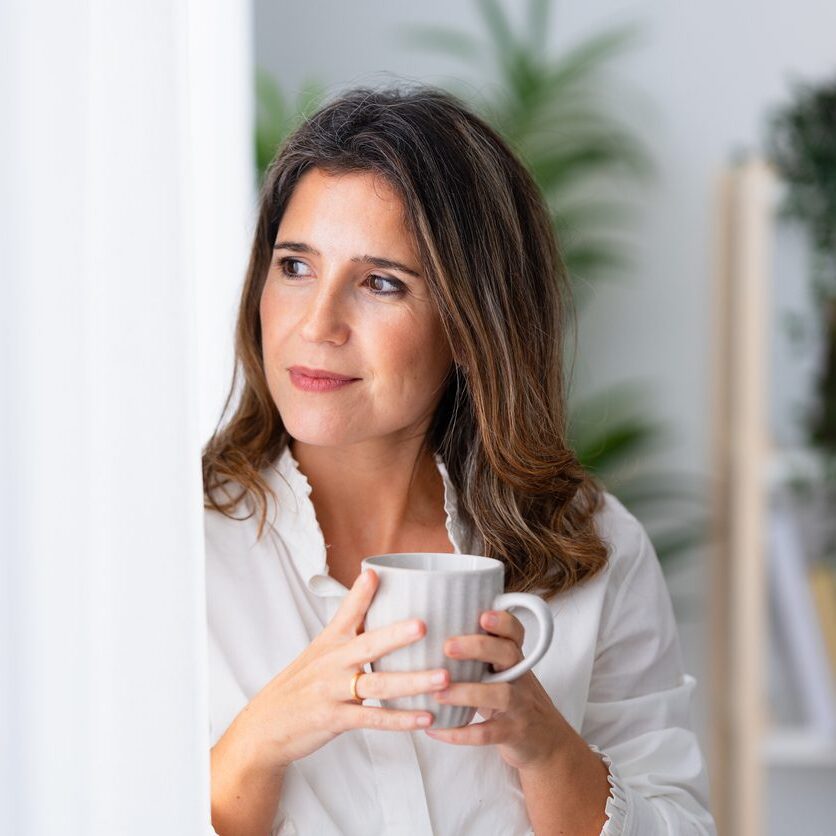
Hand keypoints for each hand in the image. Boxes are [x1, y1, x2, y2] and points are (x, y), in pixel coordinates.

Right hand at [223, 569, 450, 771]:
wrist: (267, 726)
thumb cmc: (301, 685)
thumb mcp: (320, 652)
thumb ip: (349, 632)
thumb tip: (376, 606)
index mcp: (331, 641)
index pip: (347, 612)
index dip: (360, 593)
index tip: (375, 573)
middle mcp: (332, 662)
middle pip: (368, 645)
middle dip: (397, 635)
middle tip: (424, 625)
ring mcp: (333, 691)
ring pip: (378, 685)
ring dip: (413, 682)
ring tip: (443, 677)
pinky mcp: (335, 719)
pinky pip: (373, 719)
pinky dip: (401, 720)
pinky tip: (426, 717)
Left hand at [423, 608, 564, 770]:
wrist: (548, 742)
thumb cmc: (514, 698)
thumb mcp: (504, 672)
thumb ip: (480, 654)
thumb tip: (432, 631)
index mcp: (514, 658)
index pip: (515, 632)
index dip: (503, 622)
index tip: (482, 616)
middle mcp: (520, 677)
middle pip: (507, 654)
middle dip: (478, 647)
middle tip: (448, 647)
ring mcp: (520, 706)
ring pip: (500, 694)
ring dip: (467, 692)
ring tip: (438, 693)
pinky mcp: (513, 733)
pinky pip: (487, 734)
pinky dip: (460, 732)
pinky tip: (435, 730)